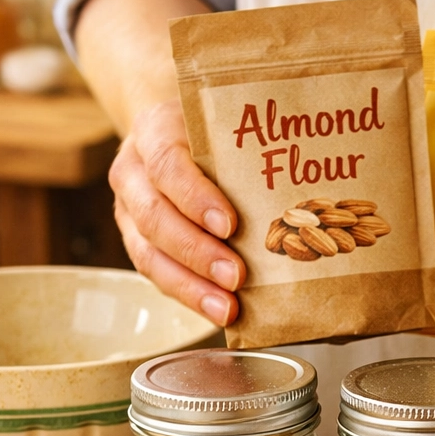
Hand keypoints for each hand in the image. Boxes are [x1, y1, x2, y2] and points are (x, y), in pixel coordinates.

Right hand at [109, 99, 243, 325]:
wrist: (176, 133)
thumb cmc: (212, 132)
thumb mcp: (227, 126)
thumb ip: (251, 148)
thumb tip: (304, 178)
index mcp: (154, 131)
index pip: (168, 163)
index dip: (195, 197)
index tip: (229, 225)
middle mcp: (133, 171)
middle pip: (155, 216)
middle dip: (197, 252)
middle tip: (236, 276)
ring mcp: (129, 209)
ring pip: (148, 253)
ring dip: (190, 285)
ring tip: (225, 308)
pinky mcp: (137, 240)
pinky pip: (156, 272)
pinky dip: (188, 294)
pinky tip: (216, 309)